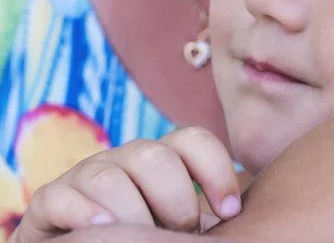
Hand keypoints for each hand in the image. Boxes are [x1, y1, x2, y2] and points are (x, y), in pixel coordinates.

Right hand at [9, 128, 239, 242]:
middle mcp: (124, 159)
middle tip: (183, 234)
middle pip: (155, 156)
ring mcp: (85, 176)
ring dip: (135, 215)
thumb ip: (211, 211)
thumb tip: (243, 212)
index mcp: (161, 160)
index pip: (193, 141)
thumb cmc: (150, 235)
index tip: (231, 211)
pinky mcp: (50, 201)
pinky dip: (86, 215)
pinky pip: (62, 198)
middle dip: (176, 200)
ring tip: (144, 240)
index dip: (216, 171)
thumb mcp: (183, 222)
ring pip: (110, 178)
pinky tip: (105, 233)